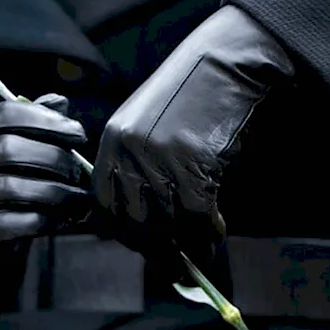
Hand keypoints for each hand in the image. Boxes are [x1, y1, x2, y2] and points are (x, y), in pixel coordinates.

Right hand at [0, 94, 91, 304]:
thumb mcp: (4, 152)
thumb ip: (30, 126)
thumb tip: (60, 102)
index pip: (5, 114)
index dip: (44, 119)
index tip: (77, 132)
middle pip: (11, 148)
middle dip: (54, 157)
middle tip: (79, 170)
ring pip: (16, 187)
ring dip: (57, 192)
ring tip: (79, 197)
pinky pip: (20, 220)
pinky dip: (48, 218)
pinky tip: (64, 218)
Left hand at [93, 5, 304, 278]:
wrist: (226, 61)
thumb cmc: (191, 96)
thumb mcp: (148, 128)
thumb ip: (138, 169)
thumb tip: (148, 225)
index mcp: (112, 144)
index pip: (104, 207)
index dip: (124, 234)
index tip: (143, 247)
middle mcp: (129, 153)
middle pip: (135, 225)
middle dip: (157, 252)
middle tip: (176, 268)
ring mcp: (159, 159)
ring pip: (168, 226)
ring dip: (188, 247)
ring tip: (202, 253)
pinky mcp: (192, 164)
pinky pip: (198, 217)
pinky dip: (209, 232)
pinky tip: (217, 231)